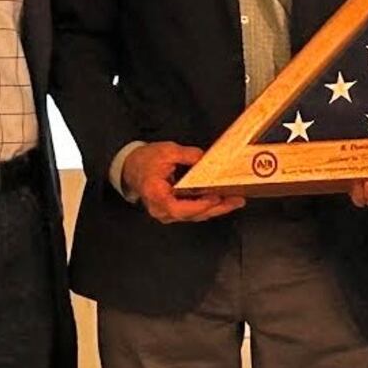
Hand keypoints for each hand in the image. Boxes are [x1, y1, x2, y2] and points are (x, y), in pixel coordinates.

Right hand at [124, 141, 244, 223]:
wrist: (131, 166)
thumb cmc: (145, 160)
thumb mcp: (166, 151)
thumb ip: (187, 155)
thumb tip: (204, 158)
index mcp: (156, 196)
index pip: (179, 208)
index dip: (199, 205)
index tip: (215, 198)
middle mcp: (161, 210)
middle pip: (192, 215)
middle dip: (217, 208)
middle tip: (236, 201)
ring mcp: (167, 213)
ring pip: (195, 215)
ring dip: (216, 209)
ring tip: (235, 201)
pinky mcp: (173, 210)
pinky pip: (193, 211)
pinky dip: (208, 206)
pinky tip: (222, 200)